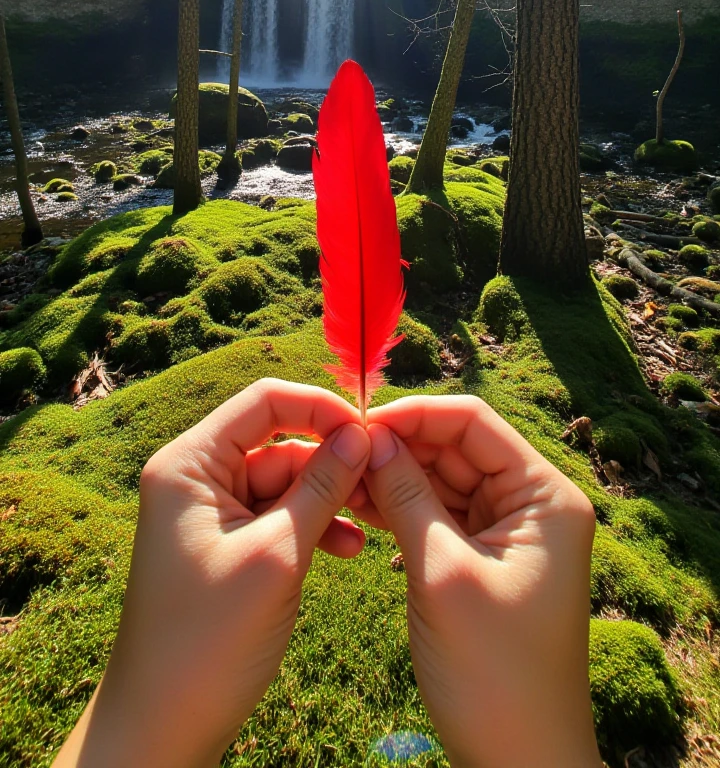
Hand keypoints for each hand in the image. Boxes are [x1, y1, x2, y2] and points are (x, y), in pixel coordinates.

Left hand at [53, 378, 369, 767]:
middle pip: (277, 441)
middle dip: (330, 462)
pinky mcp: (225, 545)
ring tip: (368, 529)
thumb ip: (321, 487)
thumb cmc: (208, 642)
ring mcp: (208, 512)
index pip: (264, 402)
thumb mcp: (276, 556)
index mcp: (189, 463)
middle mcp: (194, 477)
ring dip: (327, 500)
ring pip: (284, 481)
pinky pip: (277, 516)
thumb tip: (362, 434)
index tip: (371, 432)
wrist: (161, 727)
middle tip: (381, 487)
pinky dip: (311, 527)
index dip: (321, 408)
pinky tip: (347, 549)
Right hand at [355, 395, 601, 767]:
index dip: (414, 415)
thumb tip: (373, 438)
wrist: (522, 764)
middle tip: (338, 454)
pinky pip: (441, 516)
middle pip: (458, 448)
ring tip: (340, 479)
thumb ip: (407, 497)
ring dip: (396, 478)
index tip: (357, 424)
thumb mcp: (442, 575)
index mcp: (546, 496)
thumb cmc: (494, 675)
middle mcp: (535, 505)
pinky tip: (360, 506)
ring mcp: (512, 534)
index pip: (474, 423)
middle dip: (400, 446)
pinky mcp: (488, 562)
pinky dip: (403, 510)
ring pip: (444, 481)